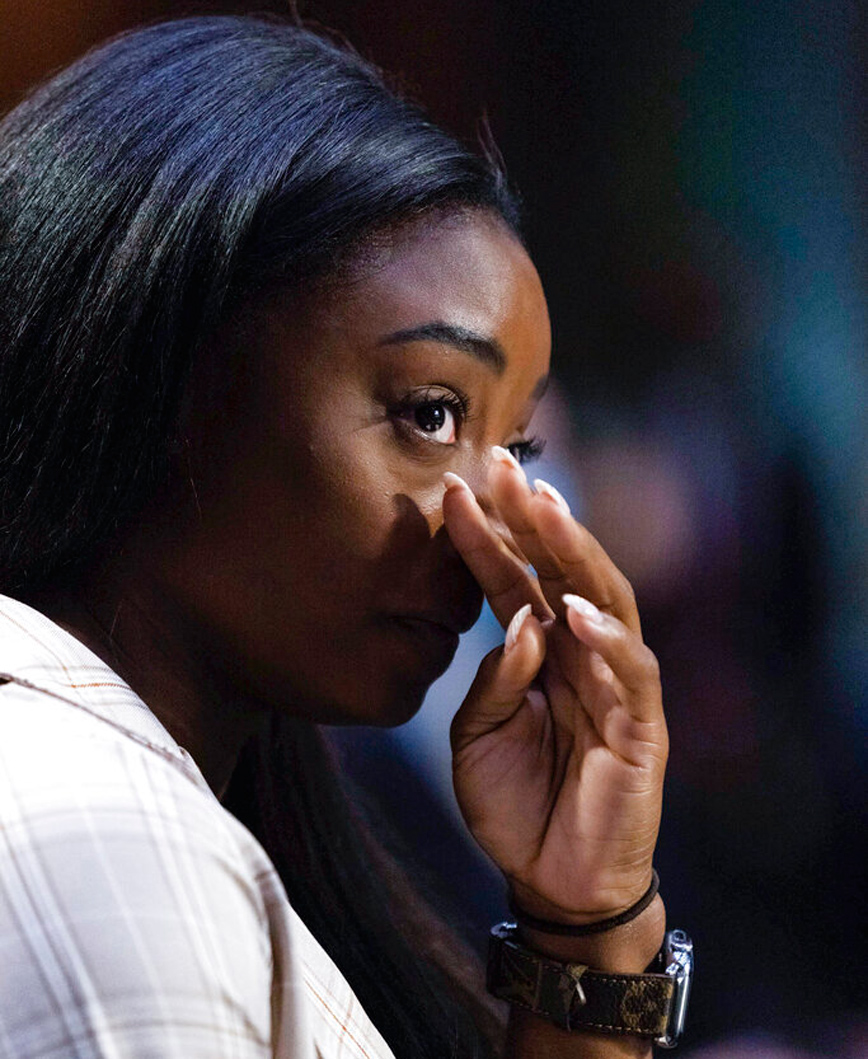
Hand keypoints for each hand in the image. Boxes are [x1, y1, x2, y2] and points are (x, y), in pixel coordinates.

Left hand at [443, 450, 667, 922]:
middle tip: (501, 465)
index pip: (510, 580)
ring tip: (544, 507)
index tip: (450, 490)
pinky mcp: (643, 724)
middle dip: (531, 518)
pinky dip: (607, 638)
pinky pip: (631, 671)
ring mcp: (614, 684)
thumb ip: (493, 680)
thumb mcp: (478, 737)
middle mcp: (579, 654)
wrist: (552, 879)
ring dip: (574, 553)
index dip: (483, 537)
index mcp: (538, 652)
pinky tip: (575, 608)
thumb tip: (517, 622)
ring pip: (604, 601)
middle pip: (561, 571)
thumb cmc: (516, 803)